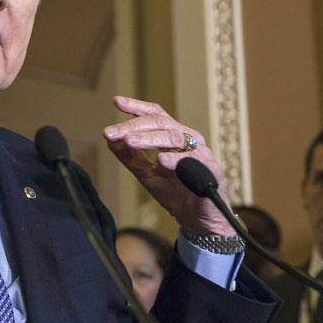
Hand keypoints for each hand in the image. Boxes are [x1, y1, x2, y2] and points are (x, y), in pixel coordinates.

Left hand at [103, 96, 233, 236]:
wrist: (198, 220)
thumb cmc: (176, 193)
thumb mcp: (146, 174)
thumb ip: (130, 157)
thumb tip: (110, 140)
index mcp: (174, 136)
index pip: (155, 115)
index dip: (136, 107)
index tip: (116, 102)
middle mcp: (188, 139)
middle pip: (160, 123)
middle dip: (133, 126)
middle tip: (111, 132)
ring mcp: (201, 153)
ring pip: (174, 137)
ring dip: (150, 138)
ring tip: (129, 141)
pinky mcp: (211, 170)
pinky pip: (193, 161)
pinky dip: (175, 159)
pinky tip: (160, 160)